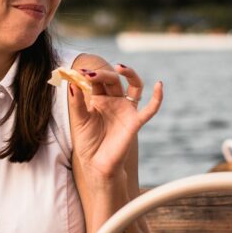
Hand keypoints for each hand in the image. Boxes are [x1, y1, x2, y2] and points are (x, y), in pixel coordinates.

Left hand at [68, 63, 162, 180]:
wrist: (96, 164)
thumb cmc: (87, 143)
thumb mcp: (79, 121)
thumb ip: (77, 103)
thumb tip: (72, 83)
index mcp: (99, 99)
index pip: (97, 81)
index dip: (89, 75)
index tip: (78, 72)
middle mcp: (115, 101)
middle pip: (113, 80)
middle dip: (103, 74)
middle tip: (90, 74)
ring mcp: (126, 110)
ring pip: (135, 86)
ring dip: (130, 74)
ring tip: (120, 68)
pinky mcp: (136, 122)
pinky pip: (150, 109)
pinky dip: (157, 97)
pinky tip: (159, 85)